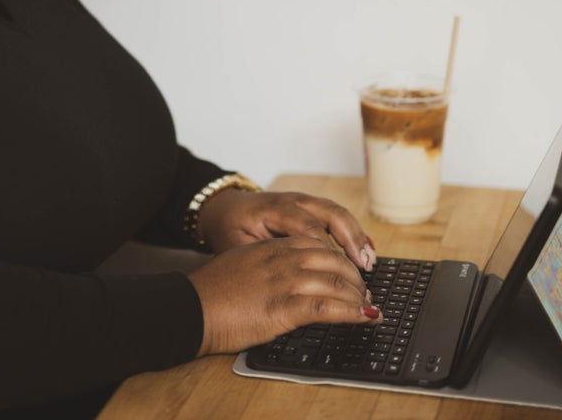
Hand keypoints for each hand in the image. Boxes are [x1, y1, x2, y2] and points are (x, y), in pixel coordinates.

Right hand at [187, 236, 381, 355]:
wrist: (192, 308)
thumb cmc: (212, 292)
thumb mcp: (241, 265)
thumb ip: (266, 265)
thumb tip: (284, 277)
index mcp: (272, 247)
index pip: (319, 244)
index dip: (340, 260)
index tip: (349, 274)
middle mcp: (283, 259)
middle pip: (334, 261)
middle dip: (355, 278)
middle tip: (365, 293)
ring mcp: (285, 281)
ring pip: (337, 283)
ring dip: (359, 297)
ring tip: (369, 308)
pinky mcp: (284, 307)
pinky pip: (328, 307)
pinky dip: (352, 312)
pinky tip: (365, 317)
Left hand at [198, 189, 375, 271]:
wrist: (222, 209)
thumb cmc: (229, 231)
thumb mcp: (235, 248)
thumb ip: (259, 262)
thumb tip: (284, 288)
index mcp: (271, 208)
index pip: (307, 228)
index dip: (327, 251)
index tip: (339, 275)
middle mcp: (292, 200)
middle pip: (329, 214)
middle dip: (350, 240)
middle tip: (364, 268)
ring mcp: (303, 201)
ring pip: (337, 213)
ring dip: (355, 236)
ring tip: (368, 263)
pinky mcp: (310, 208)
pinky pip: (336, 217)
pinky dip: (351, 233)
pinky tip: (363, 253)